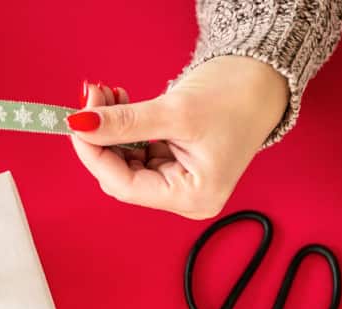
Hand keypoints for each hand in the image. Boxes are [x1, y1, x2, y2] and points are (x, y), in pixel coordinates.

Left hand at [67, 56, 288, 217]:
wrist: (265, 79)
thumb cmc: (238, 99)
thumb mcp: (176, 112)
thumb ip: (126, 123)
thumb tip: (81, 126)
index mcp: (193, 197)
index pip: (125, 185)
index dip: (95, 154)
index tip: (77, 122)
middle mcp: (185, 196)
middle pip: (122, 176)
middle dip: (102, 138)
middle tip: (91, 98)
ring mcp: (180, 180)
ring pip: (126, 161)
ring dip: (111, 129)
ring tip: (107, 93)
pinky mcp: (175, 162)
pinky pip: (138, 150)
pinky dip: (125, 127)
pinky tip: (120, 102)